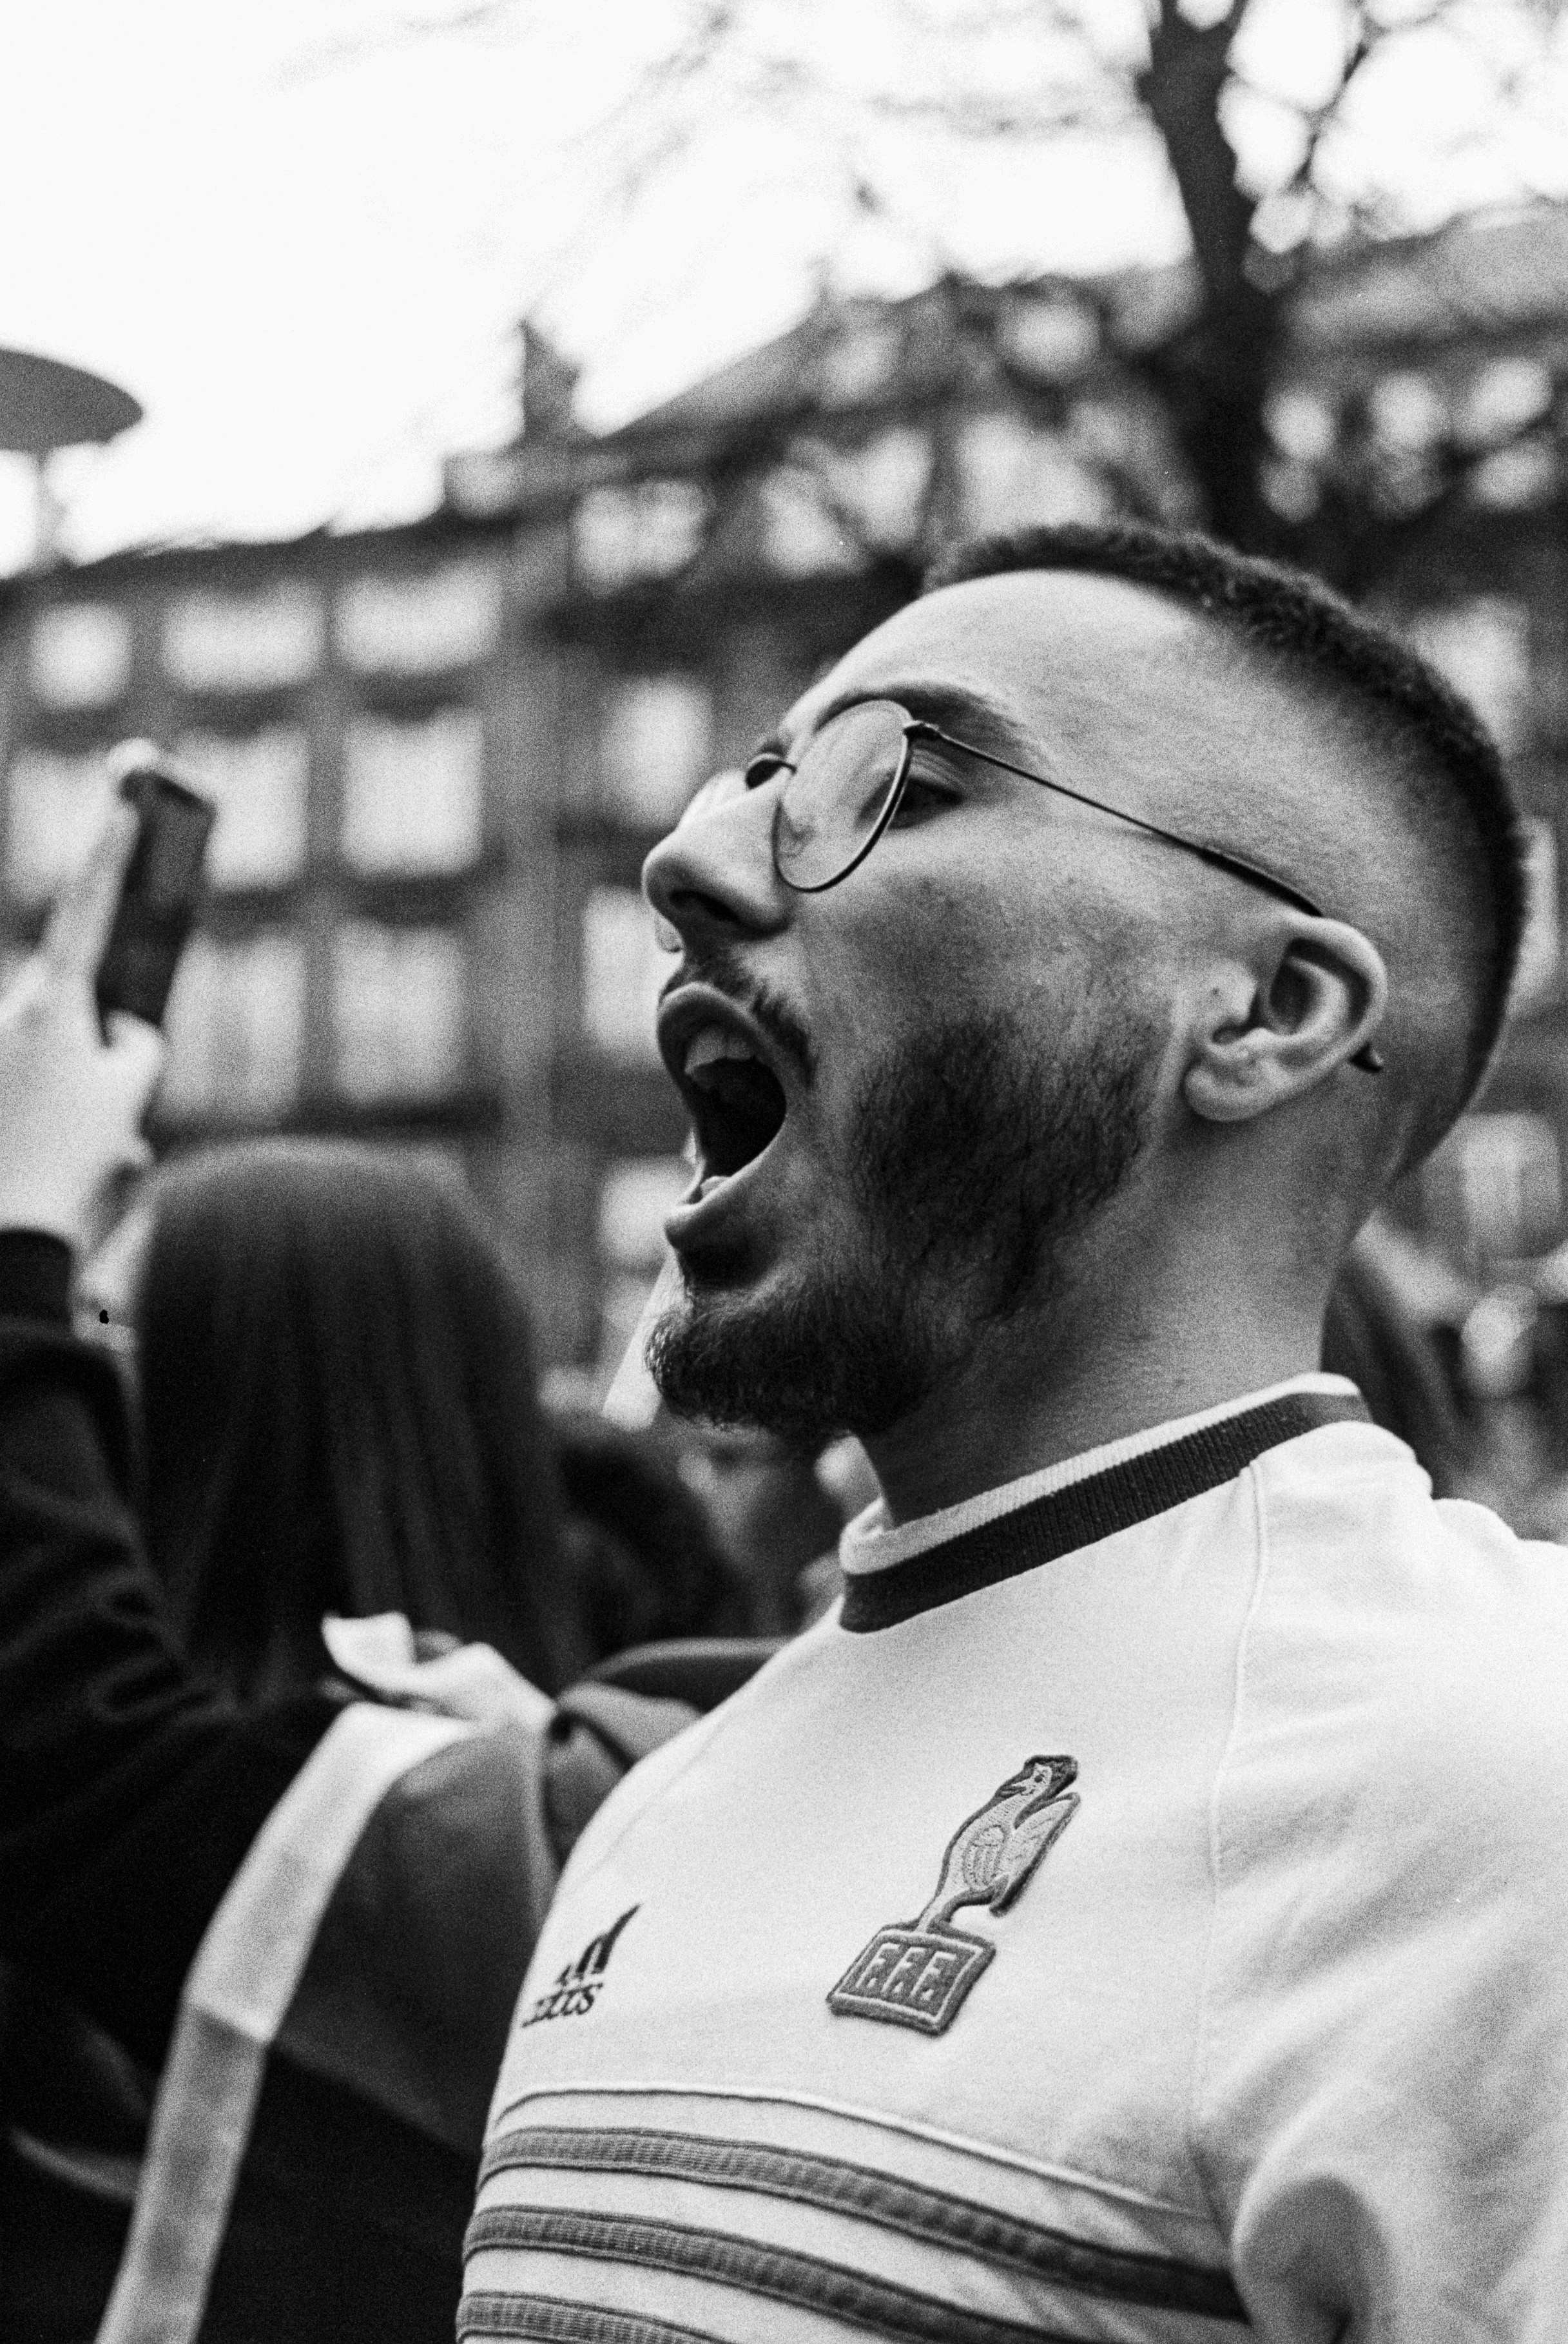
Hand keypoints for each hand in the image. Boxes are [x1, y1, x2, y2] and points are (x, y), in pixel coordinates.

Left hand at [0, 809, 165, 1250]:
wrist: (7, 1232)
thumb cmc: (68, 1156)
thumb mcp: (127, 1096)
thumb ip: (138, 1049)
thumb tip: (127, 1037)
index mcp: (51, 1001)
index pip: (90, 906)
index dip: (113, 848)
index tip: (128, 797)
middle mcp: (14, 1016)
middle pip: (82, 1004)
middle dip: (108, 1051)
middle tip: (113, 1102)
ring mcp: (1, 1054)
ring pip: (64, 1061)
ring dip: (88, 1106)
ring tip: (92, 1160)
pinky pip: (45, 1098)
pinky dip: (69, 1131)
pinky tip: (80, 1173)